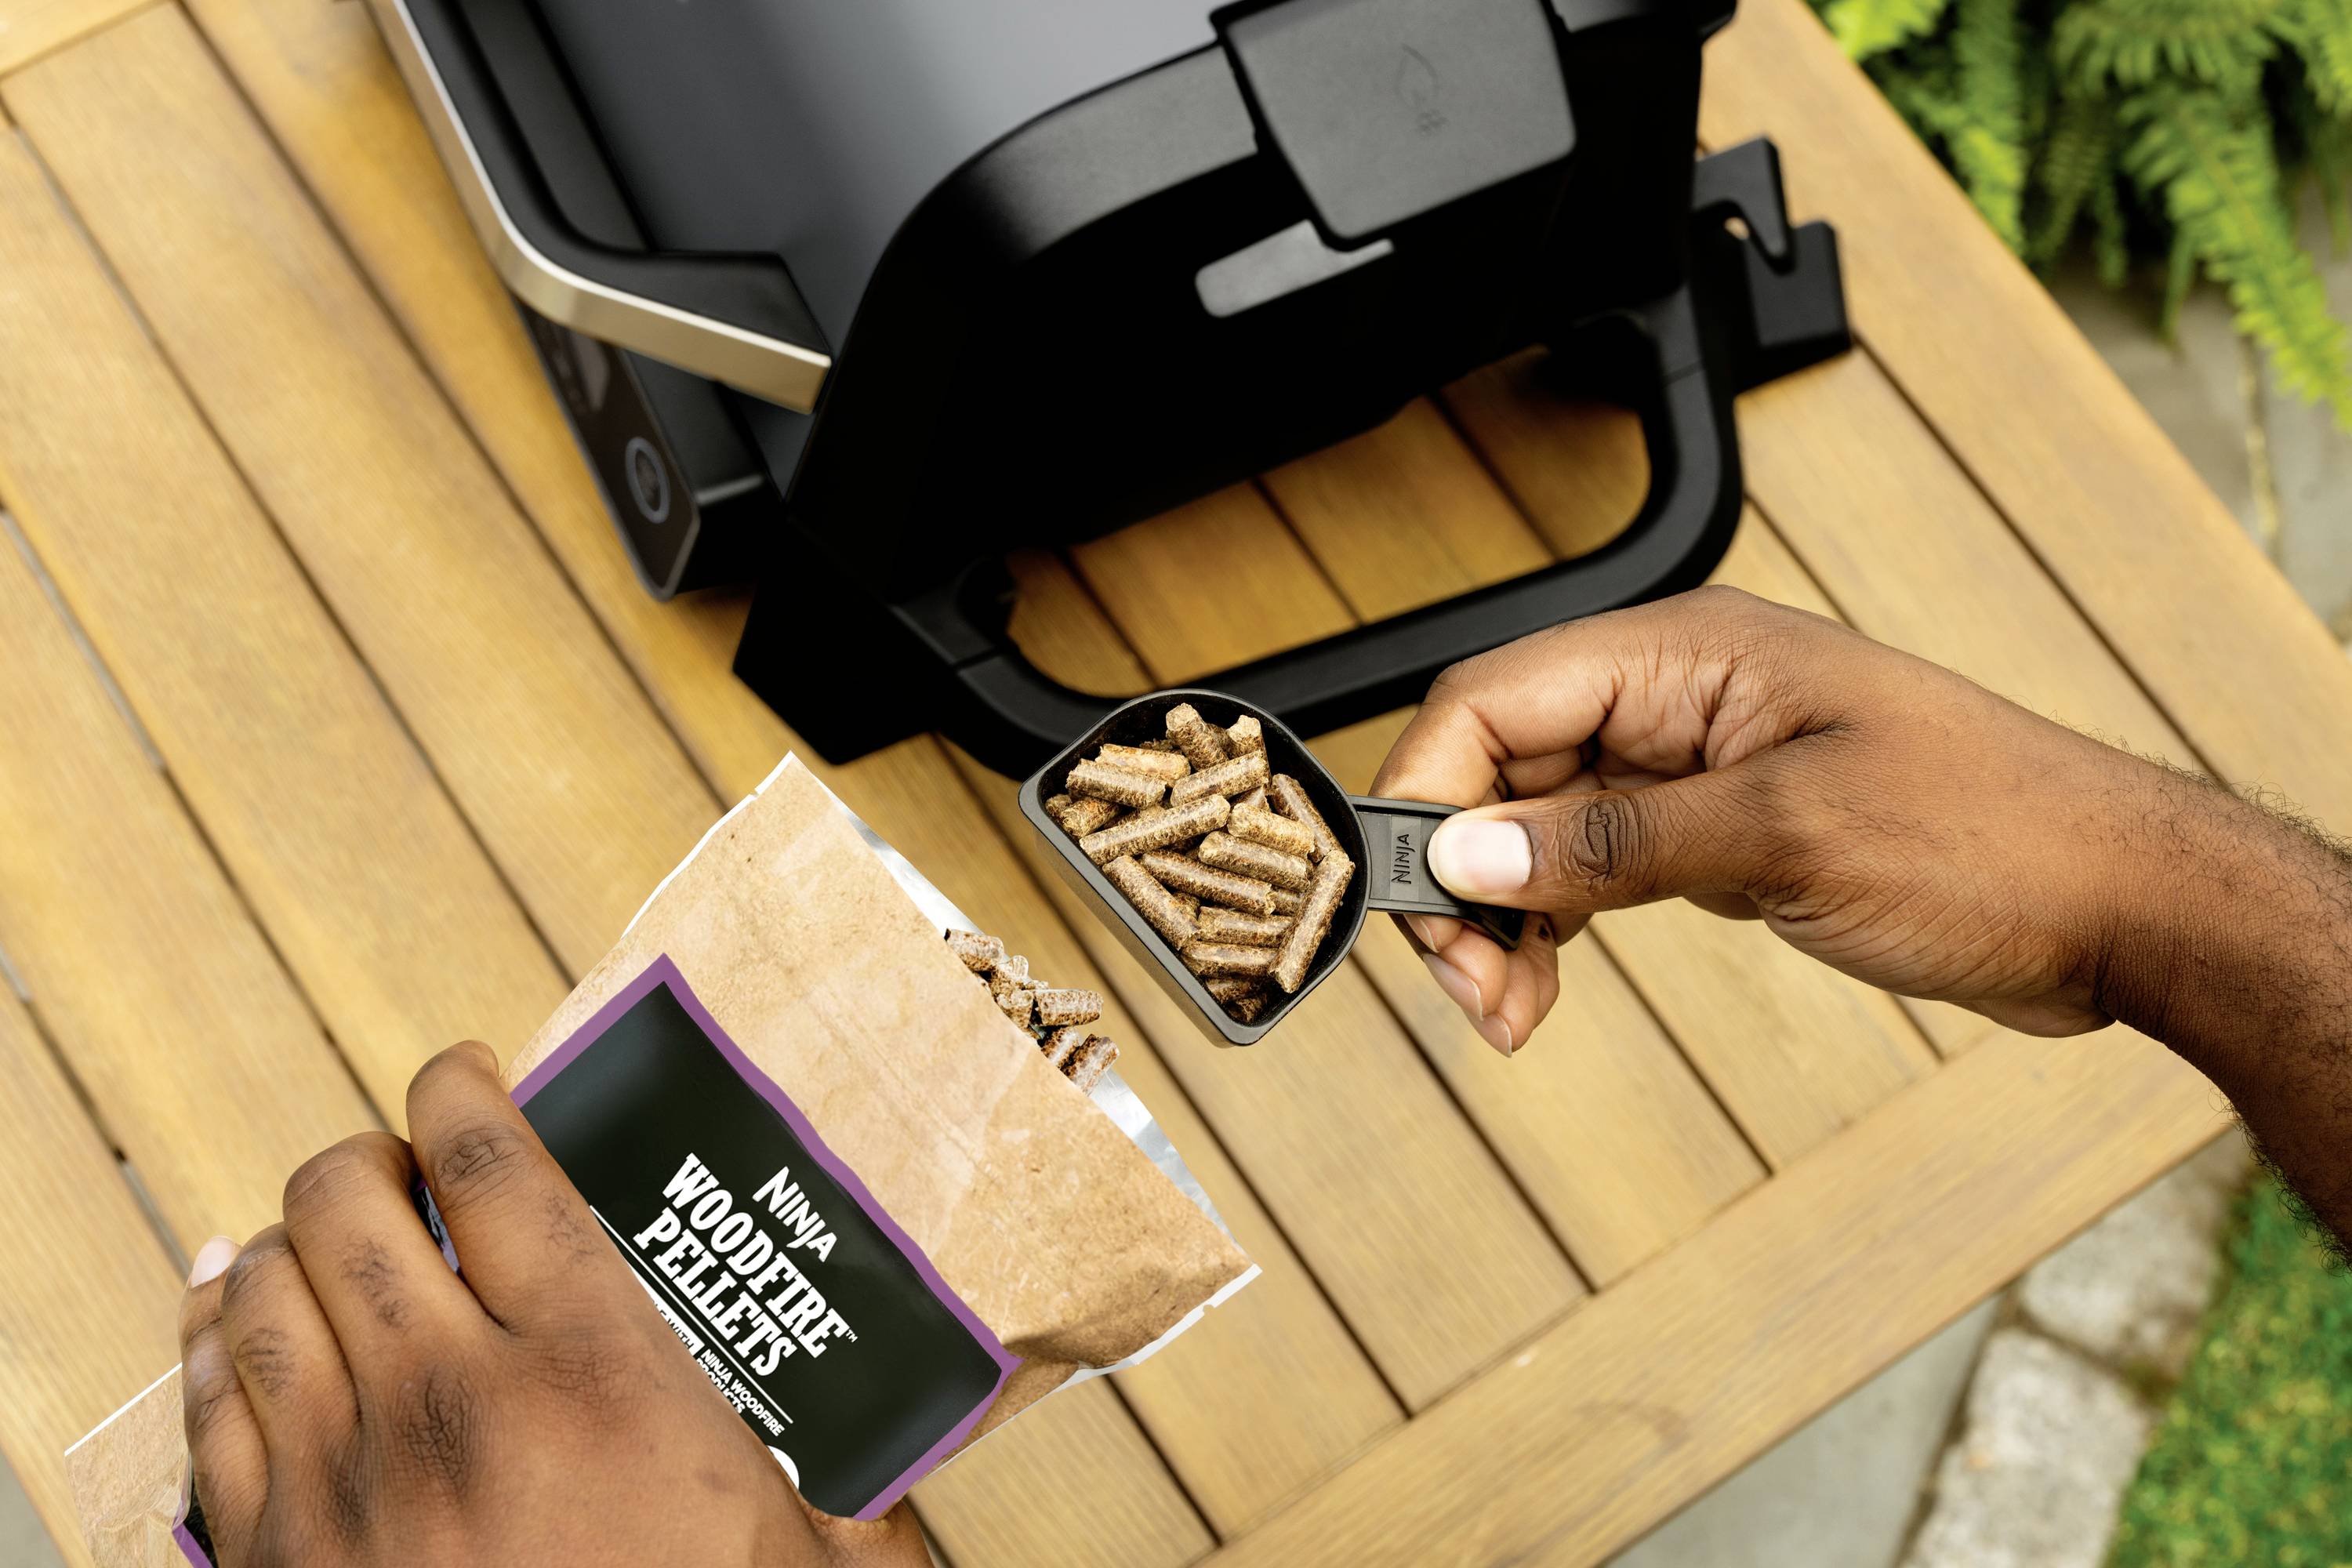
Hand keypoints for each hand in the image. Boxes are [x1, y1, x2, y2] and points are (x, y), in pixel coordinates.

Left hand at [177, 1042, 930, 1567]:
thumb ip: (853, 1499)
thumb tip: (910, 1452)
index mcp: (598, 1376)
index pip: (497, 1164)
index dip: (465, 1086)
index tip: (468, 1072)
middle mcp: (451, 1403)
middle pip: (348, 1200)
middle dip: (367, 1151)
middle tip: (404, 1161)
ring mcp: (340, 1484)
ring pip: (261, 1287)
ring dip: (287, 1236)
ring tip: (324, 1232)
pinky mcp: (270, 1561)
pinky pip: (204, 1406)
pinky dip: (211, 1340)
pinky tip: (237, 1321)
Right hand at [1375, 586, 2228, 1052]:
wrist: (2119, 902)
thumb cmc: (1988, 838)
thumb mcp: (1785, 839)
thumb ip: (1612, 844)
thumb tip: (1463, 856)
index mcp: (1684, 653)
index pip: (1492, 698)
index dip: (1424, 790)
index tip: (1407, 899)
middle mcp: (1673, 697)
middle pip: (1498, 768)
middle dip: (1460, 877)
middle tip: (1470, 989)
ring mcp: (1692, 767)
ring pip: (1534, 828)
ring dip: (1499, 918)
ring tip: (1506, 1013)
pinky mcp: (1715, 832)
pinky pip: (1591, 869)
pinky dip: (1552, 929)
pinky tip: (1541, 991)